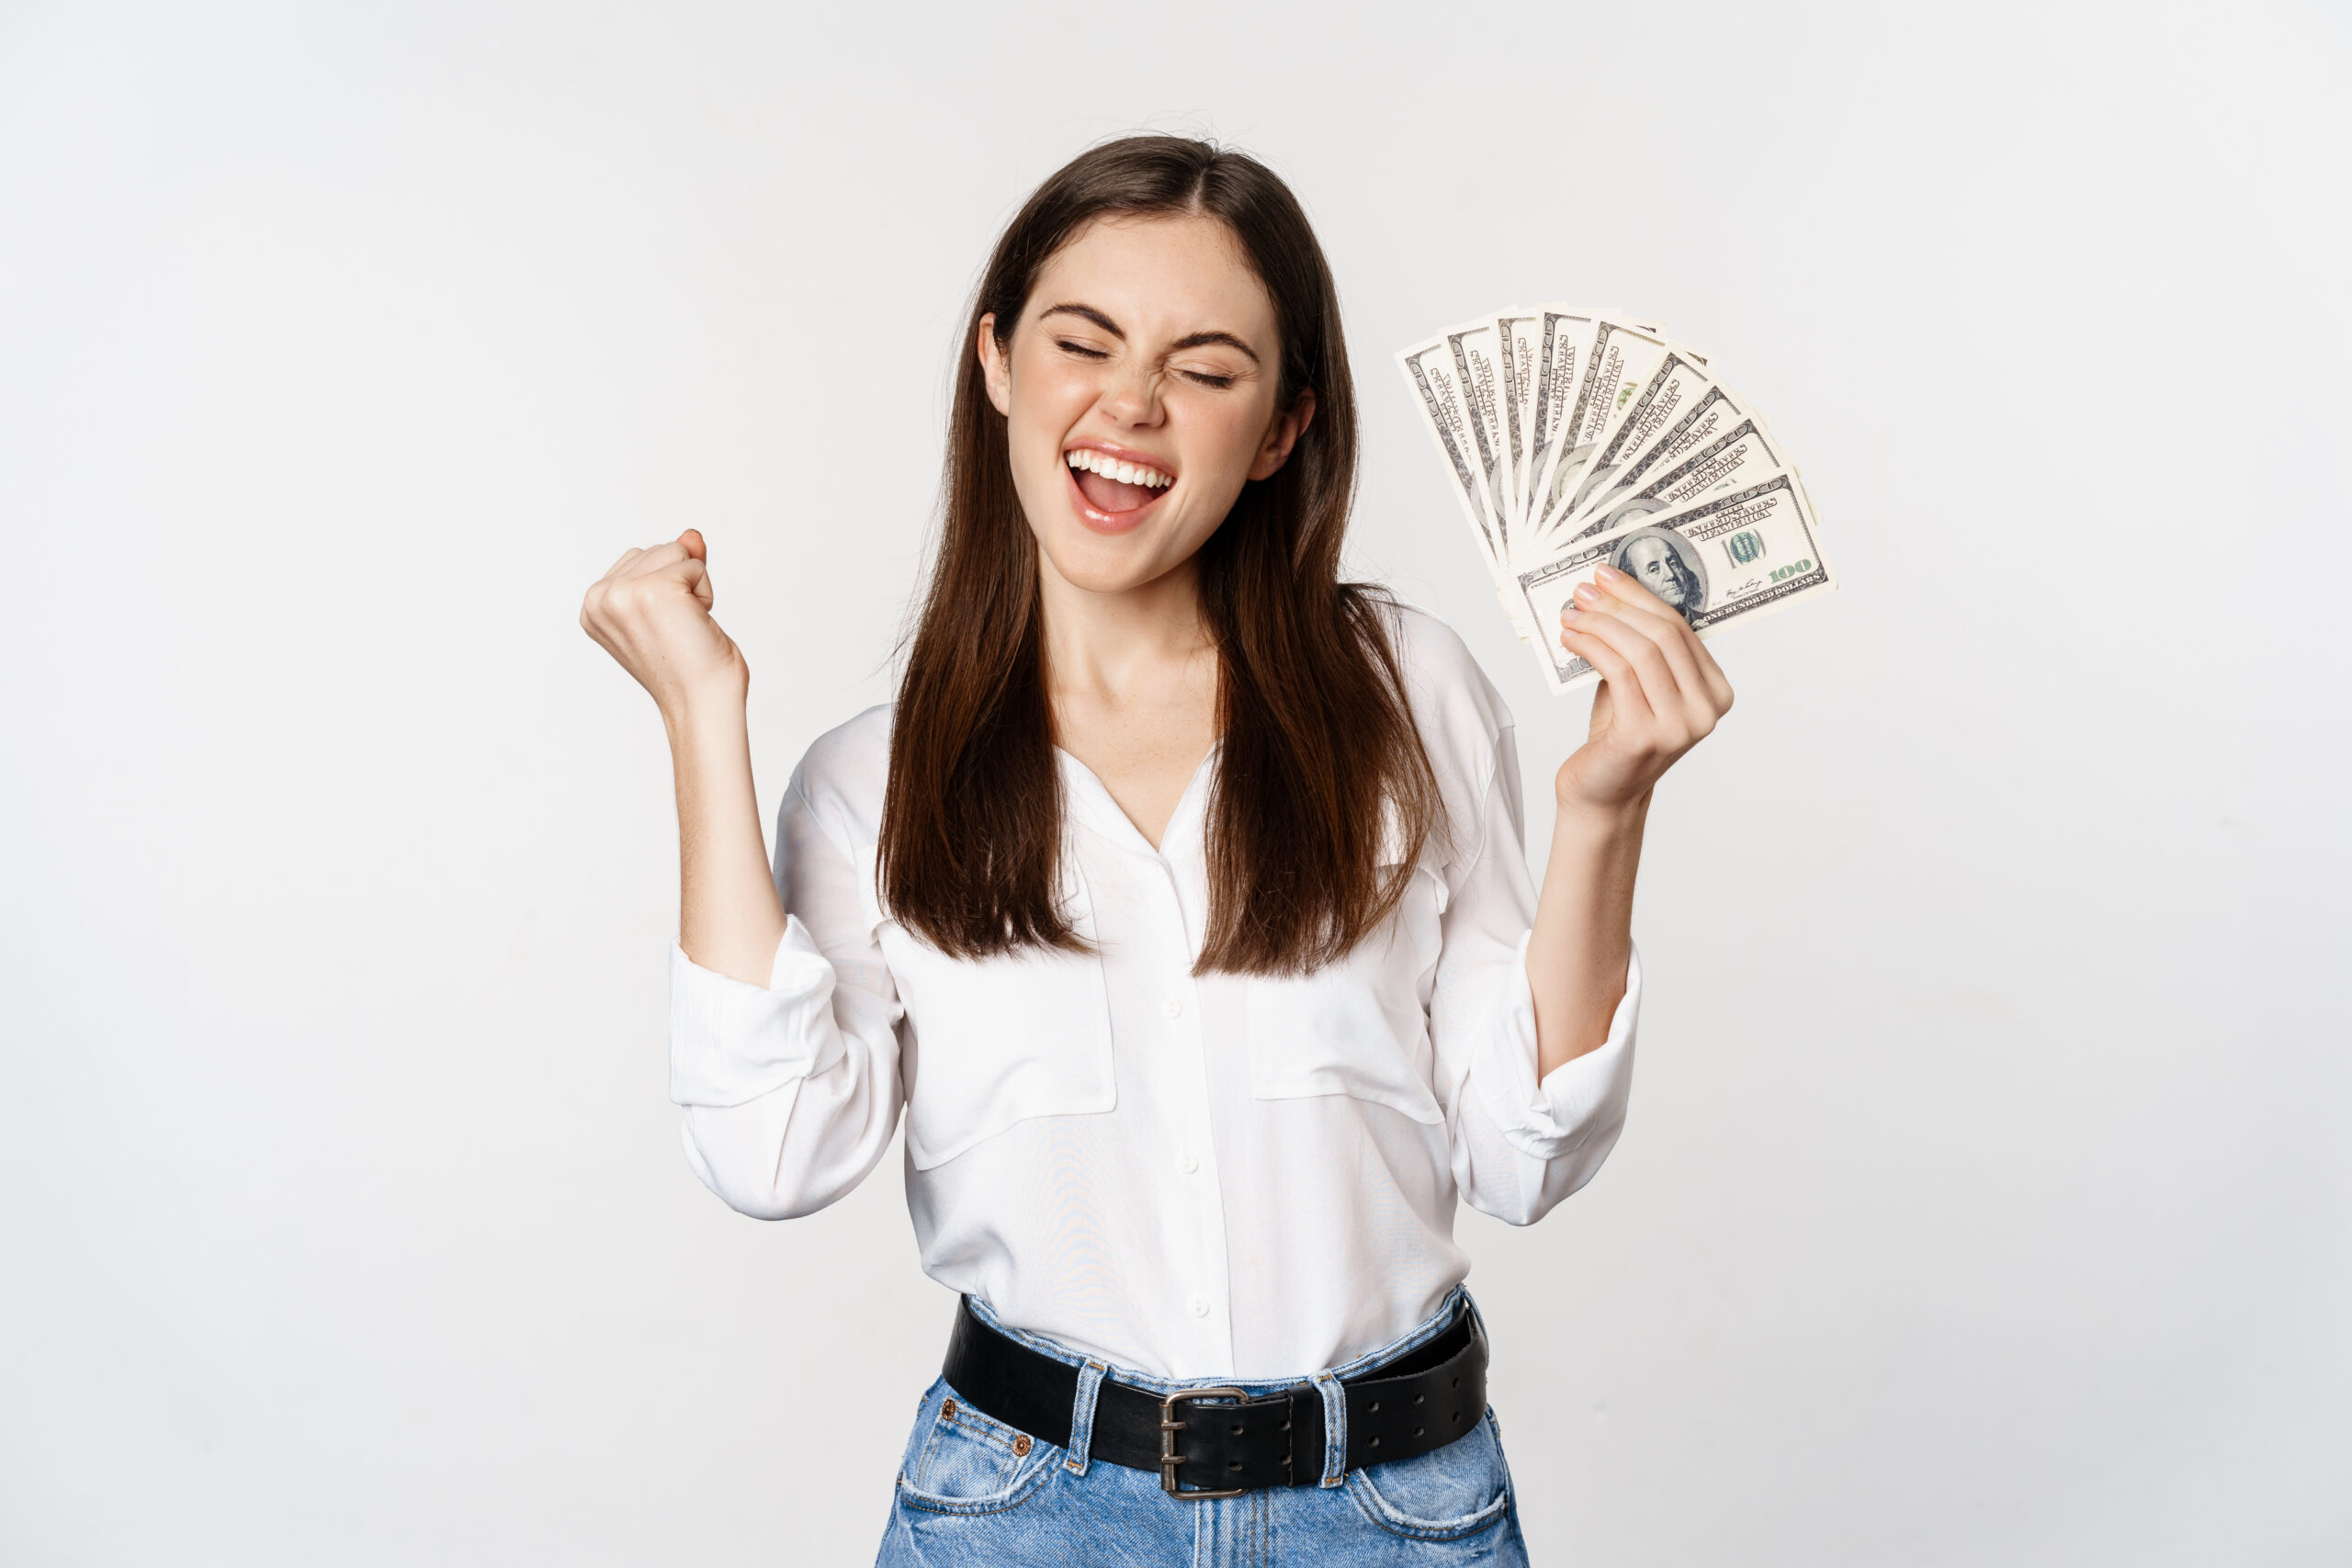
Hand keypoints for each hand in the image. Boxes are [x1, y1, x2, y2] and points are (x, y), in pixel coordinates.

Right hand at [579, 528, 746, 718]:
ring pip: (676, 552)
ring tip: (685, 627)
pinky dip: (705, 593)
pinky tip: (695, 625)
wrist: (703, 701)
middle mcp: (599, 598)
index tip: (662, 629)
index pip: (640, 559)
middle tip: (677, 630)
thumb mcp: (673, 605)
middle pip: (657, 550)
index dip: (665, 588)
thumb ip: (674, 564)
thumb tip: (691, 534)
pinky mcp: (655, 589)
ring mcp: (624, 592)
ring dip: (694, 588)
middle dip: (680, 584)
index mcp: (593, 605)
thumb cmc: (689, 663)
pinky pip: (696, 565)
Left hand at [1553, 563, 1734, 814]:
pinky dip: (1592, 648)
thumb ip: (1640, 645)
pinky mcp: (1644, 736)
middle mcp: (1706, 711)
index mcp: (1716, 692)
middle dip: (1619, 605)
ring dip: (1600, 625)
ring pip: (1641, 651)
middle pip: (1663, 636)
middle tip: (1584, 590)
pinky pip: (1618, 673)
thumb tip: (1611, 590)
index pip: (1681, 629)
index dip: (1642, 596)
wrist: (1602, 793)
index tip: (1608, 576)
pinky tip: (1571, 640)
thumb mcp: (1638, 683)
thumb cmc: (1618, 734)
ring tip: (1572, 615)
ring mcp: (1679, 726)